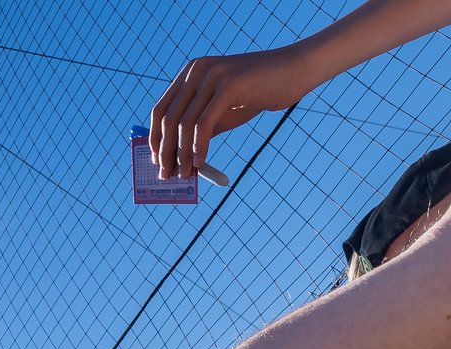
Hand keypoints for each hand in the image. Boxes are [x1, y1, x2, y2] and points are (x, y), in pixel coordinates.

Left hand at [150, 45, 316, 178]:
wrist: (295, 70)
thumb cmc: (258, 93)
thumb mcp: (222, 112)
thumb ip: (199, 129)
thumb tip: (178, 158)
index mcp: (190, 73)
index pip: (160, 110)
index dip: (155, 139)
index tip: (157, 163)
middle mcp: (196, 71)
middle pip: (168, 119)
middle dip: (165, 151)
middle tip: (167, 176)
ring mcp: (212, 76)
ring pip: (185, 124)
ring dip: (182, 155)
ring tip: (185, 175)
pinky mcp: (229, 85)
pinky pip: (205, 124)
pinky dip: (199, 147)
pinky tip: (200, 163)